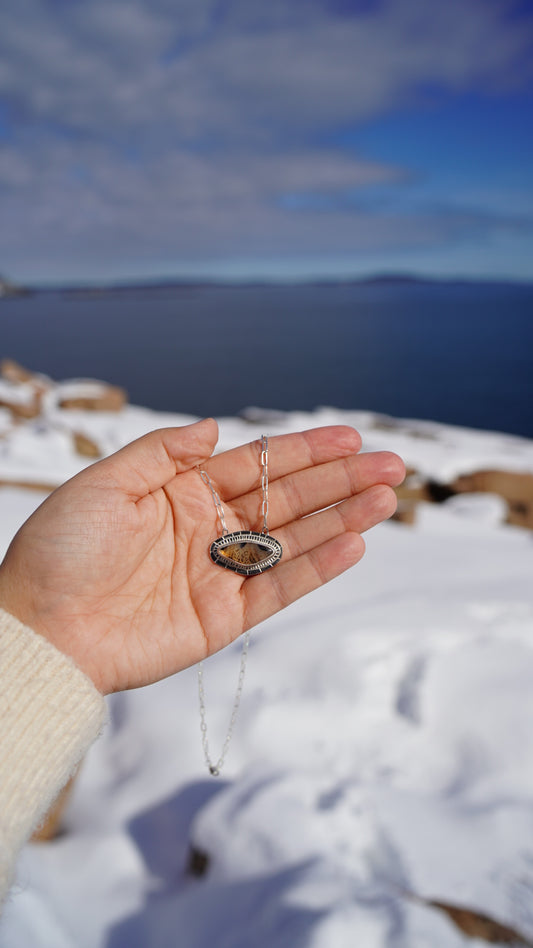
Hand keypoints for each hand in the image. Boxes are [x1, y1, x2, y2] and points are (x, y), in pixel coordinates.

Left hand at [0, 419, 403, 693]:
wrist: (40, 628)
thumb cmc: (61, 550)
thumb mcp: (106, 482)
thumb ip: (164, 452)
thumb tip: (216, 426)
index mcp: (184, 492)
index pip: (258, 465)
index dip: (305, 451)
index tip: (349, 438)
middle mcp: (210, 528)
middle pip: (288, 500)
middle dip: (341, 481)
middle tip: (392, 465)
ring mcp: (220, 574)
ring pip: (294, 541)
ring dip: (342, 520)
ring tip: (387, 498)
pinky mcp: (224, 619)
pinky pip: (280, 589)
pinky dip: (317, 568)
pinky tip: (353, 544)